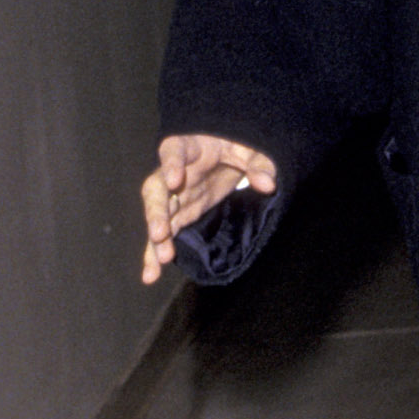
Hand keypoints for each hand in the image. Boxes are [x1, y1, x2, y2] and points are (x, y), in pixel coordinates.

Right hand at [140, 135, 277, 283]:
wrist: (228, 152)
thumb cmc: (235, 144)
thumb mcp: (250, 148)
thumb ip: (259, 164)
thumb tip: (266, 184)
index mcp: (189, 148)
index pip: (174, 152)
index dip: (172, 164)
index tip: (174, 180)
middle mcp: (173, 172)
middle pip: (156, 190)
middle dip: (156, 212)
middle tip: (160, 233)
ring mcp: (175, 196)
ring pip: (158, 217)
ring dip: (155, 240)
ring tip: (159, 262)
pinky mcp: (180, 214)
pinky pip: (164, 234)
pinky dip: (156, 254)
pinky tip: (152, 274)